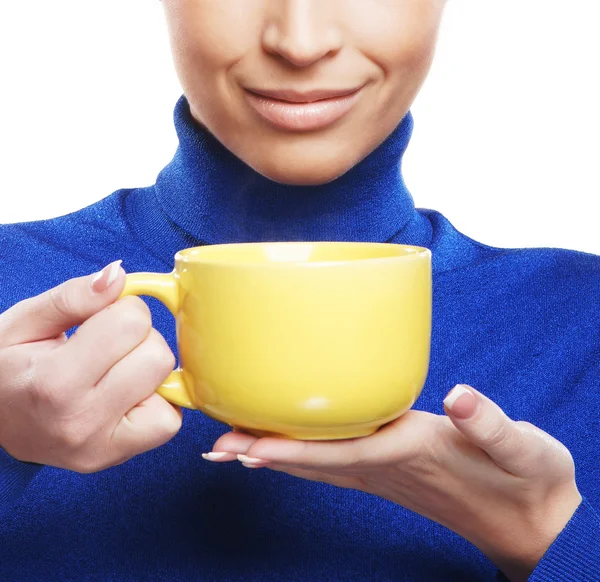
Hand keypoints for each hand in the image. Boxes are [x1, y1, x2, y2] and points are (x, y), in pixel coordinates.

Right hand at [0, 261, 181, 472]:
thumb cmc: (5, 369)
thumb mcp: (23, 323)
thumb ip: (72, 297)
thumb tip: (118, 275)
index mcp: (54, 382)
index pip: (132, 323)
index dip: (123, 309)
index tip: (101, 320)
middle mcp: (82, 421)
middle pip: (158, 356)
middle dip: (140, 339)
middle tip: (108, 347)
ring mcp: (103, 447)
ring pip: (173, 389)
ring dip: (150, 372)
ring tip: (114, 372)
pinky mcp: (118, 458)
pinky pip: (169, 422)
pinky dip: (157, 402)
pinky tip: (126, 396)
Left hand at [206, 385, 581, 581]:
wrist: (531, 519)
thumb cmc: (525, 480)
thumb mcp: (523, 449)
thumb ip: (491, 424)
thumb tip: (462, 398)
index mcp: (412, 452)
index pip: (340, 455)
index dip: (292, 451)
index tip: (247, 448)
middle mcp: (388, 465)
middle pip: (314, 462)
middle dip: (263, 454)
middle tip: (217, 446)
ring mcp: (385, 471)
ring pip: (318, 465)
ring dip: (274, 455)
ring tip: (233, 447)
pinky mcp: (390, 468)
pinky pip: (333, 462)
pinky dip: (301, 455)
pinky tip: (283, 449)